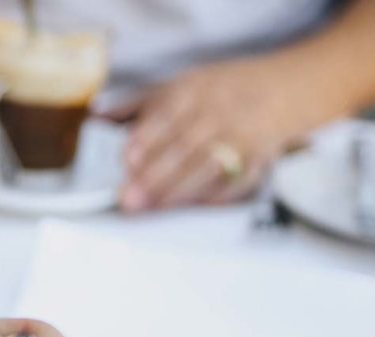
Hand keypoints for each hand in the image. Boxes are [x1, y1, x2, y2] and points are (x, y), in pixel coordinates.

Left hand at [110, 58, 303, 210]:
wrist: (283, 89)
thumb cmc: (219, 92)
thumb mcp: (179, 85)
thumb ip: (137, 104)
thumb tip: (96, 117)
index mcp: (193, 91)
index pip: (166, 116)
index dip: (146, 139)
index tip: (126, 160)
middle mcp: (218, 113)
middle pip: (185, 147)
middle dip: (155, 175)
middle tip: (129, 198)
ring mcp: (240, 137)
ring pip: (208, 167)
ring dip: (179, 190)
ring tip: (152, 207)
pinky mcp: (258, 161)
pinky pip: (237, 182)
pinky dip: (215, 196)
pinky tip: (193, 208)